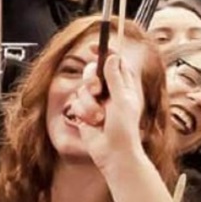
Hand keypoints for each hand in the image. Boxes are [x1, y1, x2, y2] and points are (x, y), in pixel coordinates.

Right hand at [65, 46, 150, 169]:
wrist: (113, 154)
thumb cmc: (124, 131)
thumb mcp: (122, 100)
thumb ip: (116, 78)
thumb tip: (112, 57)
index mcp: (124, 86)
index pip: (113, 62)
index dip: (104, 53)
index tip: (93, 47)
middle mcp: (110, 92)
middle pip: (93, 72)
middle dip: (91, 80)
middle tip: (97, 90)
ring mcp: (96, 102)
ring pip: (82, 89)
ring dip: (89, 104)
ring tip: (99, 117)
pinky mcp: (85, 113)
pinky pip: (76, 104)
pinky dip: (83, 113)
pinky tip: (92, 124)